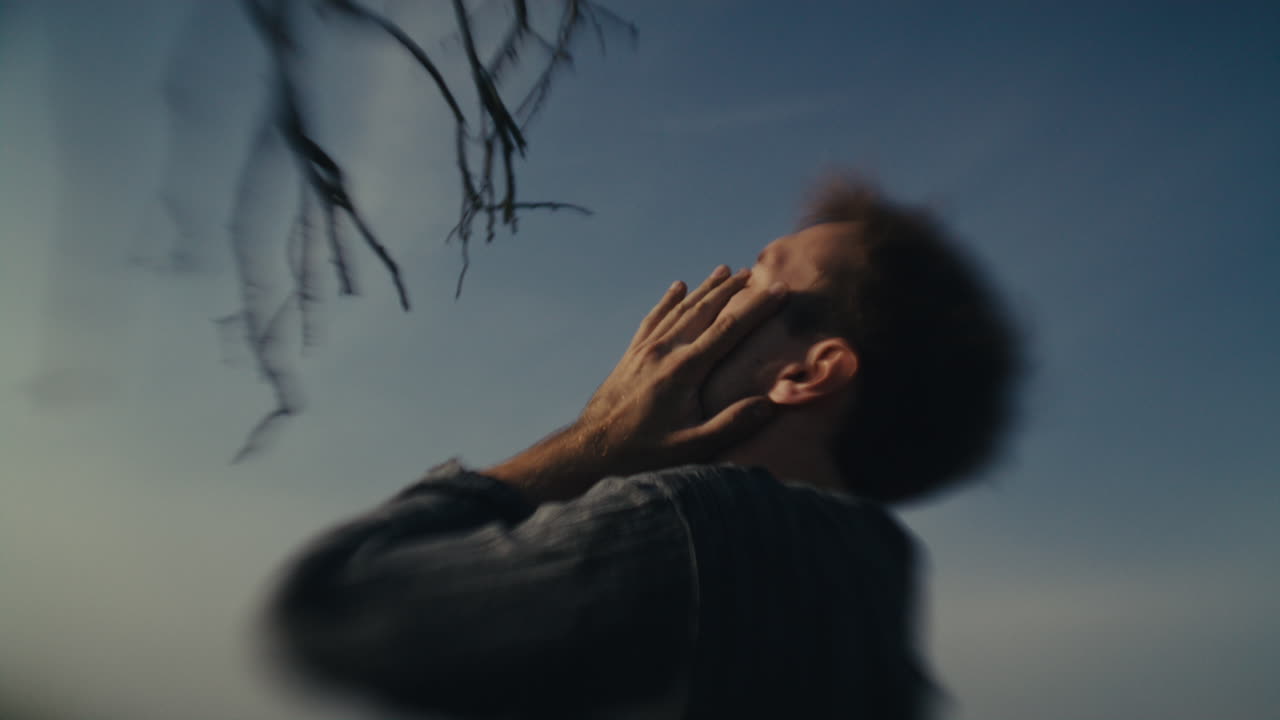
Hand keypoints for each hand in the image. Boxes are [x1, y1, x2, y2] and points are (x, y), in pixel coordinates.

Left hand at [484, 265, 788, 501]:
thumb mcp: (690, 447)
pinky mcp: (631, 354)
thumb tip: (769, 404)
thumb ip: (730, 425)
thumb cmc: (643, 452)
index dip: (756, 307)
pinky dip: (668, 301)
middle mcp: (664, 350)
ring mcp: (645, 349)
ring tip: (724, 270)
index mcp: (683, 369)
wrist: (591, 450)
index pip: (728, 329)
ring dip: (704, 289)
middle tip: (755, 272)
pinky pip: (653, 319)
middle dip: (731, 289)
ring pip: (680, 309)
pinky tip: (677, 287)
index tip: (779, 289)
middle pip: (704, 309)